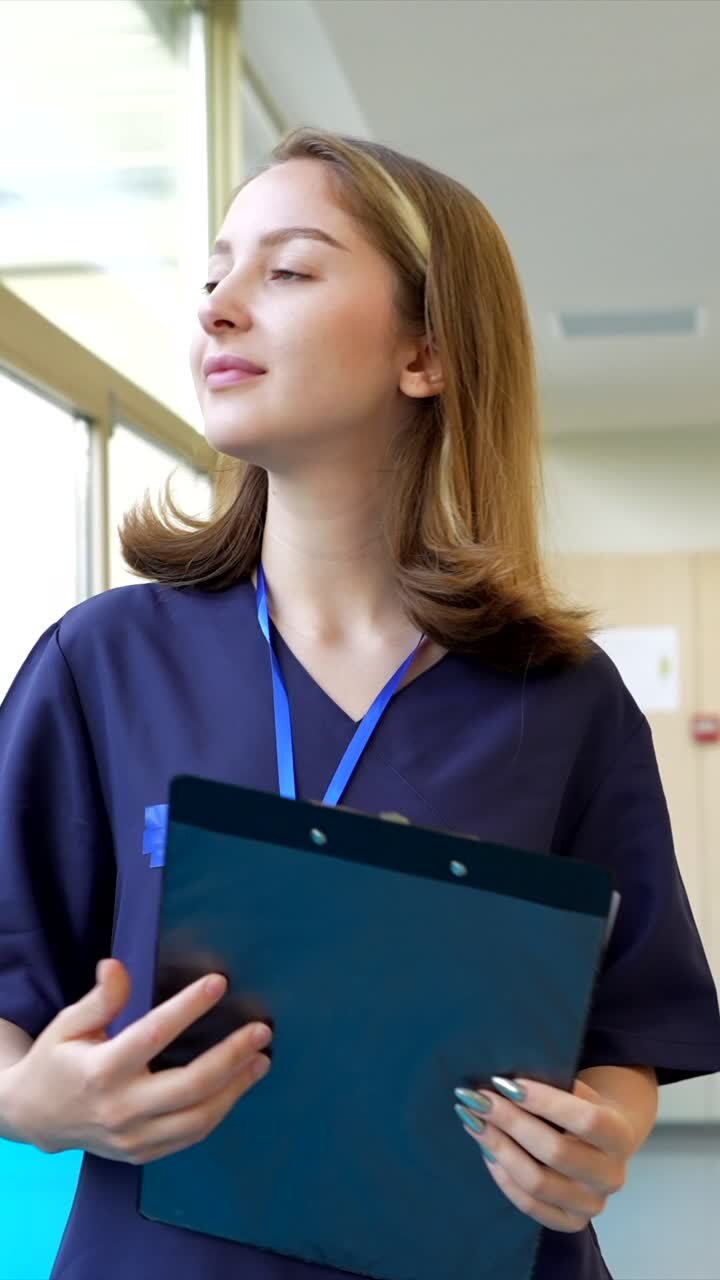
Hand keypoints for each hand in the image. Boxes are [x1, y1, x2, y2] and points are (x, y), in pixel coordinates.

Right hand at [0, 958, 271, 1164]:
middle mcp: (121, 1108)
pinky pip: (191, 1136)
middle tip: (261, 1030)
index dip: (188, 1008)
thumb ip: (100, 999)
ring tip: (261, 1059)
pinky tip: (237, 1086)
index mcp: (101, 1071)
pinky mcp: (143, 1154)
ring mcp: (134, 1137)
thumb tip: (116, 966)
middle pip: (190, 1085)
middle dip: (231, 1056)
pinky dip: (220, 1110)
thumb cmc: (57, 1062)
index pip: (153, 1035)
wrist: (36, 1118)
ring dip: (236, 1087)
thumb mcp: (69, 1024)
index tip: (218, 983)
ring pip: (199, 1117)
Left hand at [454, 1075, 633, 1231]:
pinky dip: (502, 1176)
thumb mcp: (579, 1090)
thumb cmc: (582, 1108)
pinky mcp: (570, 1223)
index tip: (505, 1083)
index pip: (586, 1119)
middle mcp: (611, 1176)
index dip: (544, 1101)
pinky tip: (486, 1151)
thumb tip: (502, 1084)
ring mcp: (591, 1205)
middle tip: (478, 1100)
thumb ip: (552, 1087)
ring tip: (473, 1122)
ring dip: (499, 1148)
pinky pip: (528, 1204)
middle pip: (555, 1152)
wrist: (604, 1144)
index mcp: (620, 1136)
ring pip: (536, 1182)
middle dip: (510, 1122)